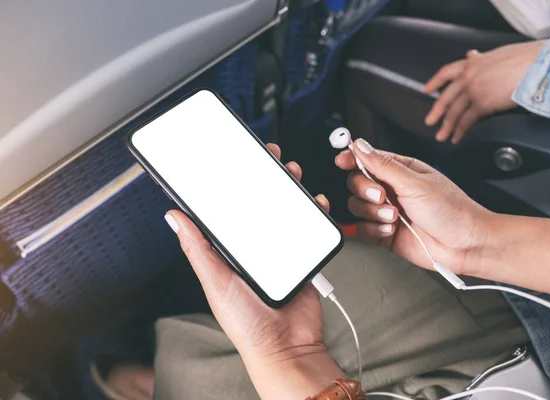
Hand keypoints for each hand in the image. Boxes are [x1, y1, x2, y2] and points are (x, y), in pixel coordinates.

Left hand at [165, 144, 342, 399]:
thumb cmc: (246, 321)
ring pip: (285, 209)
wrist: (286, 346)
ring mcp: (281, 248)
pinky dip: (314, 210)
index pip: (228, 208)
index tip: (232, 159)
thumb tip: (174, 217)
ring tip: (291, 172)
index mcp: (230, 249)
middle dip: (265, 176)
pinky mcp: (303, 254)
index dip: (229, 181)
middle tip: (268, 156)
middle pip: (259, 202)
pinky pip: (309, 226)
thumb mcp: (216, 281)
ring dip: (289, 187)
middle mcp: (255, 245)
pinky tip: (314, 201)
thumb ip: (198, 248)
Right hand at [336, 139, 492, 275]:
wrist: (465, 245)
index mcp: (401, 171)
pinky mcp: (385, 234)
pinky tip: (391, 230)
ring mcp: (388, 212)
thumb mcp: (415, 182)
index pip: (367, 159)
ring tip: (394, 217)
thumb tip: (360, 146)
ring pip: (358, 207)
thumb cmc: (453, 211)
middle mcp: (393, 190)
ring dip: (372, 213)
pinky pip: (363, 229)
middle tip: (381, 196)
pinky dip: (374, 230)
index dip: (351, 158)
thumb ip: (383, 165)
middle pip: (357, 183)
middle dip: (365, 190)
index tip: (342, 161)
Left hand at [424, 40, 543, 143]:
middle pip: (446, 96)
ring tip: (441, 137)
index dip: (435, 82)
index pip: (447, 72)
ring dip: (447, 126)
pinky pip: (467, 120)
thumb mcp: (499, 54)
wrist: (539, 65)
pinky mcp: (482, 103)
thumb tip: (472, 55)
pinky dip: (460, 131)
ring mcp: (474, 90)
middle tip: (429, 122)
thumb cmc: (527, 58)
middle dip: (437, 111)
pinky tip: (457, 138)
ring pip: (455, 111)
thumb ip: (482, 58)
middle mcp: (469, 75)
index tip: (427, 90)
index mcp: (472, 63)